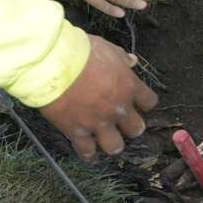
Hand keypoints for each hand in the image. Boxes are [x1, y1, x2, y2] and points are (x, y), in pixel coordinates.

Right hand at [39, 35, 158, 160]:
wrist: (53, 64)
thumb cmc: (81, 51)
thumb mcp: (108, 49)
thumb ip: (122, 59)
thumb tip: (132, 61)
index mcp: (129, 88)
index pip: (149, 102)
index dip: (144, 104)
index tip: (138, 104)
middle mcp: (119, 109)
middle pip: (136, 129)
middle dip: (130, 127)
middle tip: (121, 123)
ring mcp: (99, 123)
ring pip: (115, 146)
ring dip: (112, 144)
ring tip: (106, 140)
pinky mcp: (77, 131)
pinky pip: (87, 151)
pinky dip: (88, 154)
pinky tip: (88, 154)